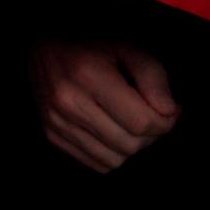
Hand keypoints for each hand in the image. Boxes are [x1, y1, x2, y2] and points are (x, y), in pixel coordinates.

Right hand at [27, 38, 178, 171]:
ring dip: (132, 146)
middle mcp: (69, 103)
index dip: (165, 121)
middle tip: (154, 116)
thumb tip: (170, 111)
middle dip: (151, 134)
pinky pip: (97, 164)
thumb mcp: (125, 47)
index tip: (170, 110)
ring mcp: (57, 123)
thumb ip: (153, 76)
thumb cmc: (88, 46)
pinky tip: (113, 131)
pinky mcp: (53, 136)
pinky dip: (113, 154)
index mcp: (88, 75)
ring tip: (132, 123)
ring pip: (115, 159)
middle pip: (129, 144)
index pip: (140, 122)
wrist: (39, 49)